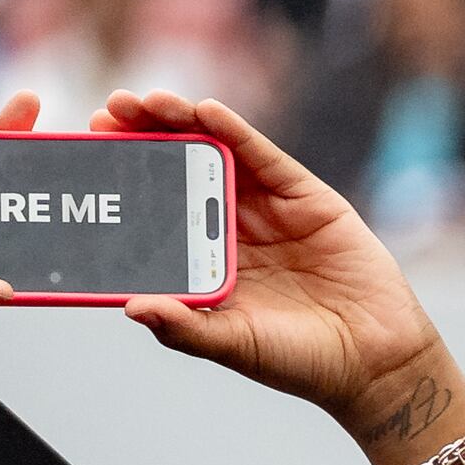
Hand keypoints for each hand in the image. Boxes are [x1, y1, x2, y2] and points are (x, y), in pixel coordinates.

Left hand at [86, 91, 459, 453]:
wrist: (376, 362)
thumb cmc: (302, 361)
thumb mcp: (234, 345)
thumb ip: (185, 328)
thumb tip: (132, 307)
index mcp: (205, 260)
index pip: (155, 209)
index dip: (125, 178)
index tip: (88, 152)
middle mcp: (232, 228)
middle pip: (179, 170)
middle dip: (143, 137)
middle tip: (107, 112)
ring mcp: (269, 211)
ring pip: (217, 154)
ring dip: (181, 122)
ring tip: (145, 102)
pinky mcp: (307, 199)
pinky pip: (266, 158)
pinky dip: (236, 132)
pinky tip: (206, 111)